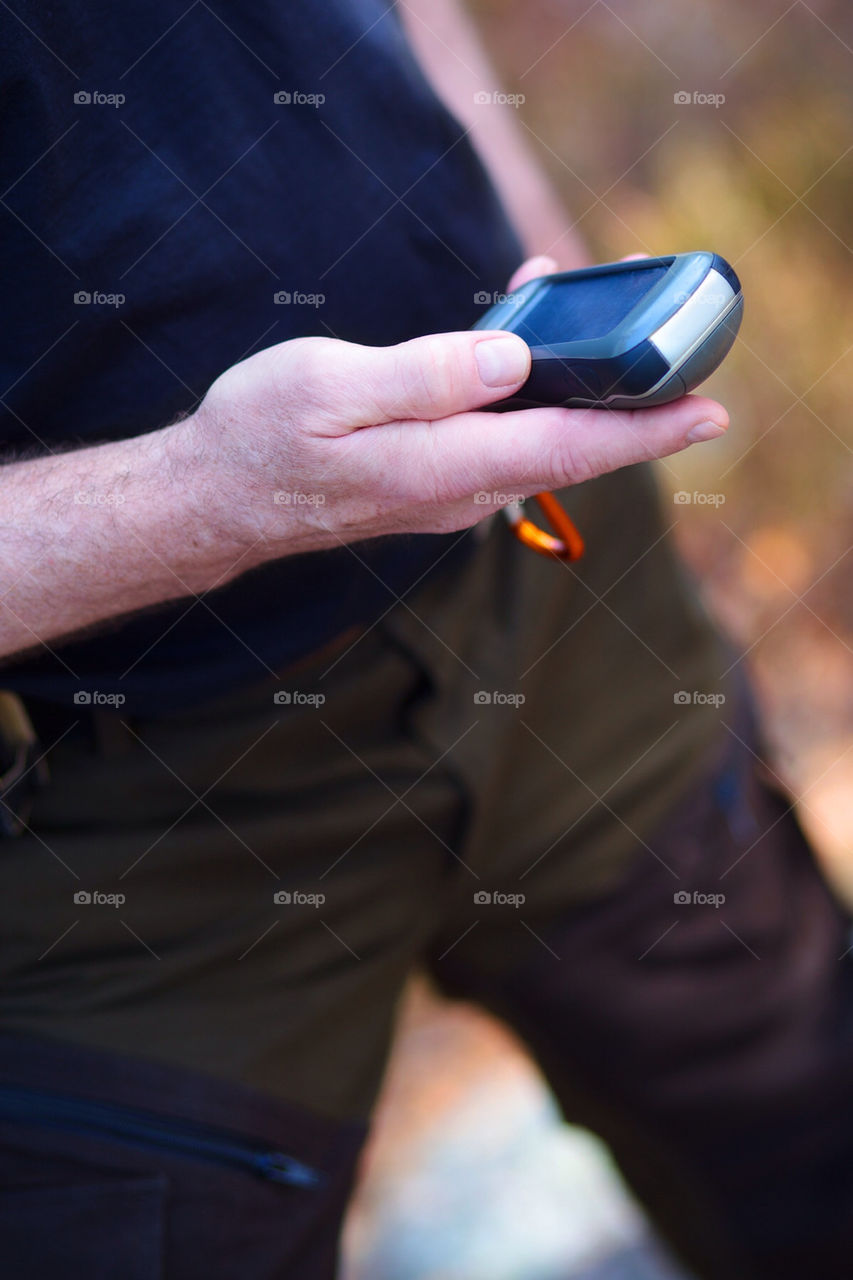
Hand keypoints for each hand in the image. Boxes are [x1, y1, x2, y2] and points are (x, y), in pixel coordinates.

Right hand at [183, 255, 728, 561]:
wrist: (219, 498)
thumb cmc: (261, 438)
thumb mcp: (330, 388)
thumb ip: (425, 376)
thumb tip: (512, 362)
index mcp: (443, 465)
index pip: (569, 447)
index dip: (645, 430)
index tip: (709, 414)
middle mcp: (461, 489)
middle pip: (570, 442)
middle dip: (629, 393)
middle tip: (676, 334)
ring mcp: (450, 489)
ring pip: (538, 434)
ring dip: (575, 381)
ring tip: (594, 308)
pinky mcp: (435, 477)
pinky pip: (501, 432)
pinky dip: (526, 387)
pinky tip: (518, 338)